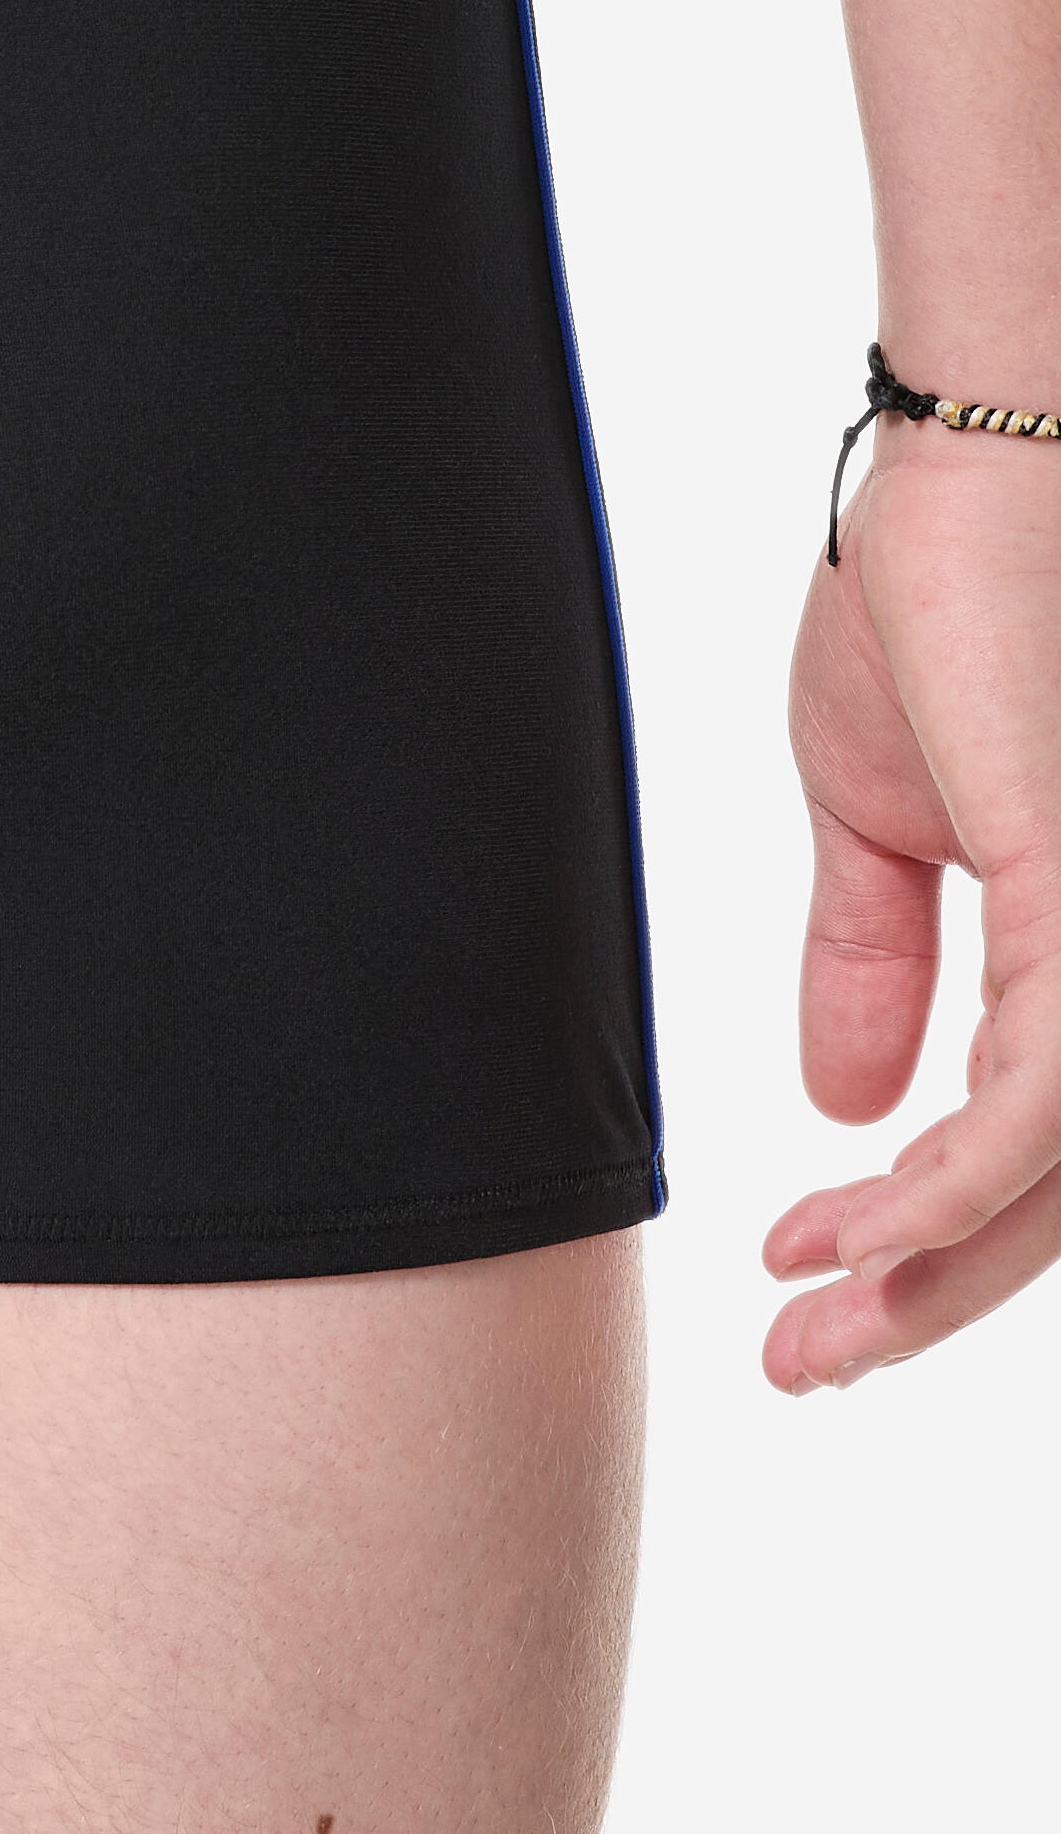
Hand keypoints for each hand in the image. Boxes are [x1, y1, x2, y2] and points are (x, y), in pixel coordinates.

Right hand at [765, 426, 1060, 1387]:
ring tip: (807, 1321)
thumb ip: (875, 959)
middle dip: (922, 1302)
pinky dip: (946, 1186)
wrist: (986, 465)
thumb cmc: (942, 600)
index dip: (920, 1238)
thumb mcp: (877, 816)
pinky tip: (855, 1223)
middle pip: (1060, 1199)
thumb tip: (842, 1106)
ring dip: (928, 1272)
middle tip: (798, 1368)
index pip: (1024, 1146)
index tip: (800, 1287)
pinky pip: (1044, 1110)